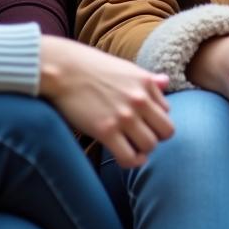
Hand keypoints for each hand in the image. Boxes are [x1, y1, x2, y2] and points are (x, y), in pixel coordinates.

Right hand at [38, 35, 172, 167]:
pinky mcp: (106, 131)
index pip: (167, 111)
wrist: (62, 69)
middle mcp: (139, 99)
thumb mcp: (124, 68)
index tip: (142, 122)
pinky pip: (130, 157)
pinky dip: (132, 161)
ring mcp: (124, 116)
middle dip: (156, 137)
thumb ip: (147, 78)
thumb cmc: (90, 66)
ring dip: (143, 150)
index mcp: (145, 82)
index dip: (155, 119)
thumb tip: (166, 81)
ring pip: (150, 146)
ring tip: (131, 146)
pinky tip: (127, 156)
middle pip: (166, 131)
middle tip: (140, 137)